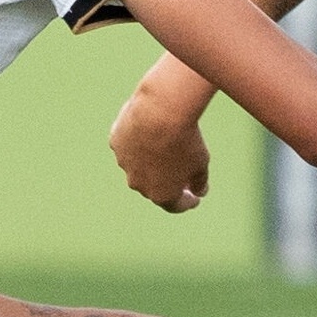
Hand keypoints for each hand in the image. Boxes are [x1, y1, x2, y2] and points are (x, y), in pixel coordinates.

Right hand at [110, 84, 212, 211]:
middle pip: (154, 186)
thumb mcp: (201, 162)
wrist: (161, 111)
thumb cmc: (186, 139)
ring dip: (150, 159)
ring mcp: (124, 163)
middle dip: (166, 181)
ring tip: (164, 142)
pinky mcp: (115, 143)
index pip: (174, 206)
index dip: (186, 202)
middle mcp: (138, 184)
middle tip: (180, 170)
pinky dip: (137, 140)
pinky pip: (128, 145)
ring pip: (138, 164)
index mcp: (161, 195)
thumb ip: (199, 181)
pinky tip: (149, 127)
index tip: (194, 197)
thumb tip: (199, 191)